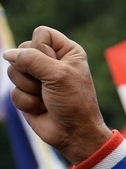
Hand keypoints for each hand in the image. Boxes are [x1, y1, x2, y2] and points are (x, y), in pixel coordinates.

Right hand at [4, 27, 111, 163]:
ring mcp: (37, 78)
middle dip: (33, 72)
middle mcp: (51, 62)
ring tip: (46, 98)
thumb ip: (30, 59)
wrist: (74, 134)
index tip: (55, 67)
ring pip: (14, 71)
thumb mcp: (57, 75)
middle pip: (22, 50)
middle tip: (50, 87)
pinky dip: (27, 102)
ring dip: (30, 89)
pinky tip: (41, 108)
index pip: (41, 33)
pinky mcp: (27, 94)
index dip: (41, 48)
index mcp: (66, 52)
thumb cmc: (73, 103)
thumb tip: (8, 54)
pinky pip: (14, 91)